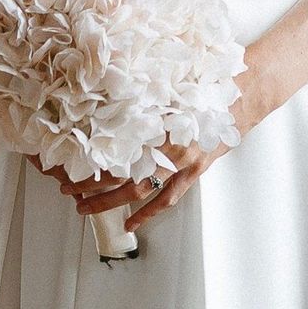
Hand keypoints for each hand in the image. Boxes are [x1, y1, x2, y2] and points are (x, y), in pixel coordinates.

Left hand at [42, 42, 287, 232]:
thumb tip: (97, 103)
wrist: (243, 95)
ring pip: (138, 190)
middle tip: (65, 189)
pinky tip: (130, 224)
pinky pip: (167, 199)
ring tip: (83, 208)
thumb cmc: (203, 84)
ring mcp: (182, 164)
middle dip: (88, 184)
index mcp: (156, 124)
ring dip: (108, 202)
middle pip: (119, 173)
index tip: (64, 163)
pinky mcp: (194, 172)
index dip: (86, 159)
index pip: (111, 149)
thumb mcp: (166, 85)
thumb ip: (137, 99)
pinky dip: (147, 213)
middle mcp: (167, 147)